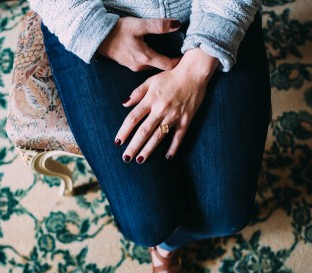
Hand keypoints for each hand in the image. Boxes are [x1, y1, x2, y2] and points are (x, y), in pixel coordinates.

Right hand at [97, 16, 182, 70]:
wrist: (96, 37)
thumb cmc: (117, 31)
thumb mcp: (139, 25)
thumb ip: (159, 25)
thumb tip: (177, 24)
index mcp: (146, 58)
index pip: (169, 65)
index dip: (180, 62)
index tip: (187, 56)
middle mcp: (141, 66)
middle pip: (162, 68)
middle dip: (172, 64)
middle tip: (182, 56)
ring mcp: (134, 67)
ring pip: (153, 67)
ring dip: (162, 63)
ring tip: (171, 56)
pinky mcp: (129, 64)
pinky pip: (145, 66)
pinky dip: (153, 61)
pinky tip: (154, 55)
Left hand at [115, 48, 220, 162]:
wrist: (193, 74)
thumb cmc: (170, 76)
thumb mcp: (150, 81)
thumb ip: (137, 93)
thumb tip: (124, 104)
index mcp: (150, 100)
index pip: (133, 118)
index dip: (124, 131)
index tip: (118, 142)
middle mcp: (160, 110)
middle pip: (144, 131)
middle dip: (134, 146)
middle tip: (126, 158)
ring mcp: (174, 116)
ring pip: (158, 136)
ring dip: (148, 150)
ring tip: (140, 160)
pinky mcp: (186, 120)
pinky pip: (179, 137)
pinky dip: (173, 147)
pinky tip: (168, 157)